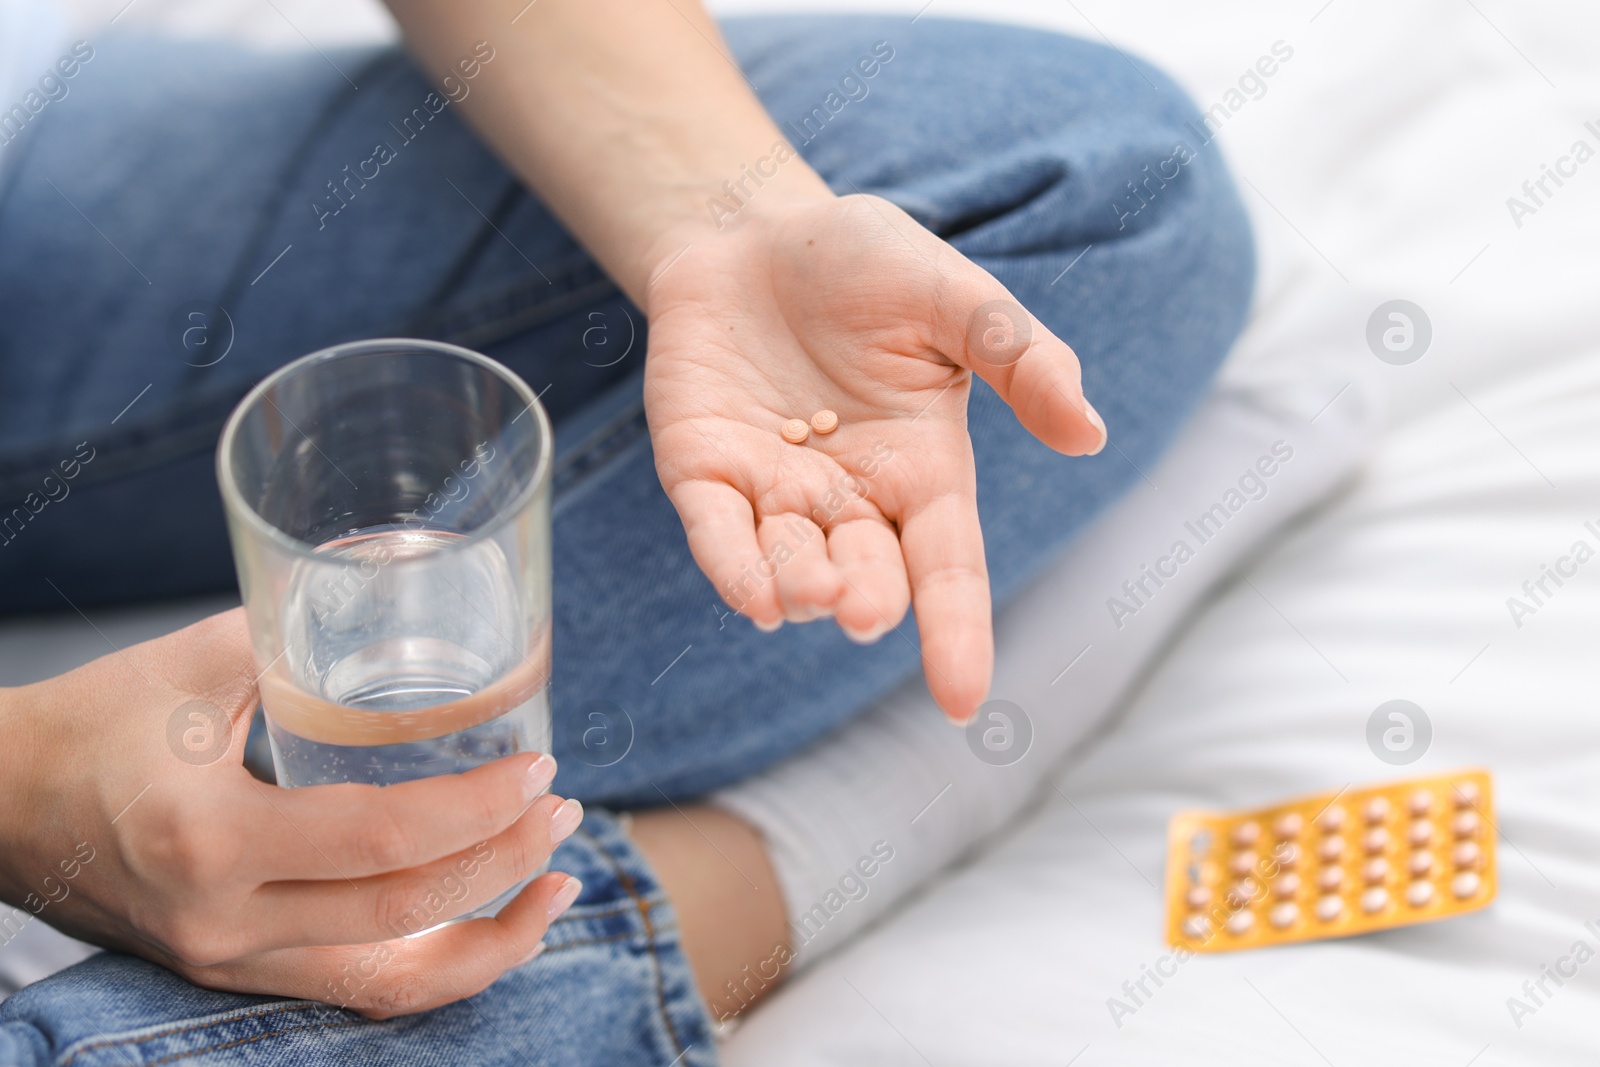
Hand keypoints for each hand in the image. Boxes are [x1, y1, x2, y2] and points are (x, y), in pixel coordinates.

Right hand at [0, 609, 581, 1018]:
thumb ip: (301, 627)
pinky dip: (440, 969)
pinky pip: (359, 991)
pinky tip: (494, 928)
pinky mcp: (237, 971)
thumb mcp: (194, 662)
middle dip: (504, 864)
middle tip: (564, 809)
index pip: (378, 842)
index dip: (475, 811)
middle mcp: (222, 921)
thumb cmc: (94, 723)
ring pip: (391, 982)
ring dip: (492, 937)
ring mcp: (229, 962)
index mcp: (208, 839)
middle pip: (401, 916)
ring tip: (561, 884)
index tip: (538, 770)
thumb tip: (404, 576)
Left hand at [644, 193, 1105, 720]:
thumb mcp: (956, 299)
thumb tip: (1089, 435)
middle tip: (863, 608)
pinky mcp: (704, 470)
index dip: (957, 632)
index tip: (963, 702)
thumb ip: (1020, 358)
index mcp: (921, 470)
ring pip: (790, 564)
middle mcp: (849, 498)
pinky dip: (731, 564)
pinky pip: (717, 531)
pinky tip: (751, 595)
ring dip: (799, 586)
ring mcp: (773, 490)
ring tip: (811, 589)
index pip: (948, 567)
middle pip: (867, 574)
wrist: (755, 229)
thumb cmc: (866, 266)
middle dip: (867, 598)